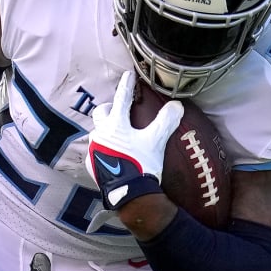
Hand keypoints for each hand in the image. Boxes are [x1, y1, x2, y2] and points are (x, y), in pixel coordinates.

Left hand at [88, 71, 178, 207]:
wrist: (130, 195)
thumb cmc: (142, 165)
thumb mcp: (156, 141)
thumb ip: (166, 121)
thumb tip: (177, 105)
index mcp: (115, 125)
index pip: (121, 99)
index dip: (127, 85)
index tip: (129, 75)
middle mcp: (100, 135)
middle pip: (101, 113)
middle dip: (110, 108)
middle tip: (120, 109)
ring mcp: (94, 151)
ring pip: (98, 132)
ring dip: (106, 129)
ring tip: (118, 134)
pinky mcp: (92, 166)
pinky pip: (96, 151)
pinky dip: (104, 147)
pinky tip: (113, 154)